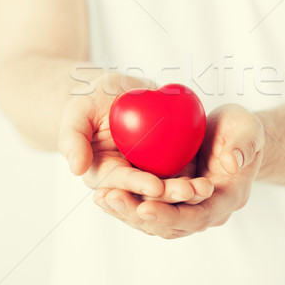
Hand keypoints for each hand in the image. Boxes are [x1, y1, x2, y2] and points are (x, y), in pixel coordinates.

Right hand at [58, 73, 213, 204]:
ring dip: (187, 190)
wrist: (115, 90)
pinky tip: (211, 175)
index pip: (121, 181)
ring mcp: (148, 170)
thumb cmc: (90, 99)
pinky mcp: (165, 161)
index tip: (155, 186)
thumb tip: (76, 168)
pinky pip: (181, 169)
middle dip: (170, 193)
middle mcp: (127, 177)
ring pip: (169, 184)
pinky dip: (195, 175)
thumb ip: (73, 138)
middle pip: (149, 190)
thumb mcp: (77, 112)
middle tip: (192, 192)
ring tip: (206, 189)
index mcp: (102, 172)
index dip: (138, 184)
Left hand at [94, 104, 264, 238]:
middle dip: (138, 214)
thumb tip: (232, 163)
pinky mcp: (171, 199)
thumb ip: (244, 144)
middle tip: (111, 198)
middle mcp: (205, 210)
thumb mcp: (249, 129)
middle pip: (169, 225)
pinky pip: (147, 206)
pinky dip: (127, 202)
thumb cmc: (242, 130)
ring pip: (154, 220)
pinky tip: (104, 192)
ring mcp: (187, 207)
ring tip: (102, 197)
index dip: (170, 215)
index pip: (197, 217)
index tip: (144, 207)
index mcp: (226, 199)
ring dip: (127, 211)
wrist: (233, 135)